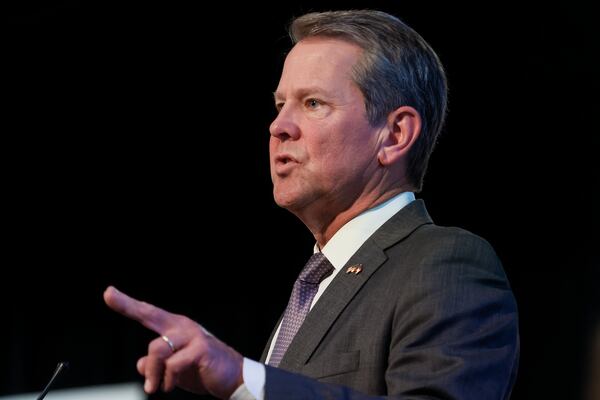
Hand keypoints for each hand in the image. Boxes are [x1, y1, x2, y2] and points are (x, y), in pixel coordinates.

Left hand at [103, 286, 243, 398]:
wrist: (234, 379)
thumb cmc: (205, 371)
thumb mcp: (175, 370)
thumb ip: (157, 364)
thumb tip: (141, 364)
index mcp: (176, 329)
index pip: (149, 314)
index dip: (127, 303)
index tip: (108, 293)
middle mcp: (183, 327)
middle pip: (150, 314)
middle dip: (128, 304)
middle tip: (108, 294)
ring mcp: (192, 336)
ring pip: (157, 349)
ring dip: (153, 373)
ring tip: (155, 388)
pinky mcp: (200, 349)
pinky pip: (172, 365)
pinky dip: (168, 379)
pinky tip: (172, 385)